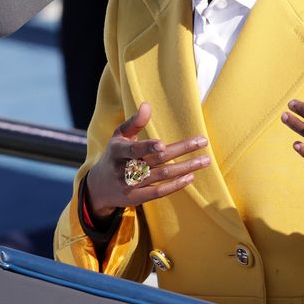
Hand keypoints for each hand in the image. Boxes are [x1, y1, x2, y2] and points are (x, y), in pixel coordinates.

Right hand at [86, 102, 209, 219]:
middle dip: (181, 150)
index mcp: (118, 151)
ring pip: (162, 176)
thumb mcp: (118, 136)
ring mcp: (131, 185)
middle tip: (203, 142)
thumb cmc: (114, 155)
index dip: (147, 147)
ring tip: (204, 160)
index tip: (162, 144)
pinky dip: (175, 185)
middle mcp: (124, 169)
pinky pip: (159, 193)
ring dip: (185, 168)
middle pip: (157, 160)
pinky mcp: (136, 198)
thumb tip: (147, 105)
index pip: (134, 149)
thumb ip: (134, 122)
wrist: (98, 187)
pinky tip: (190, 177)